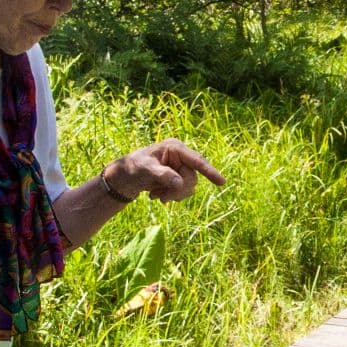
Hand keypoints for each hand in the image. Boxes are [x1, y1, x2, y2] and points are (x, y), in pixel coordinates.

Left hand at [107, 140, 226, 203]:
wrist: (124, 179)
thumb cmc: (132, 169)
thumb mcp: (145, 170)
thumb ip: (163, 176)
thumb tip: (180, 183)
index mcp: (174, 148)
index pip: (196, 160)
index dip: (209, 171)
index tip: (222, 182)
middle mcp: (180, 156)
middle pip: (192, 178)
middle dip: (177, 191)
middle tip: (161, 198)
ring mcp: (180, 167)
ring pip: (189, 187)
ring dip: (173, 195)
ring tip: (156, 196)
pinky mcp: (178, 177)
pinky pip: (184, 191)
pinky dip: (172, 196)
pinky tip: (158, 196)